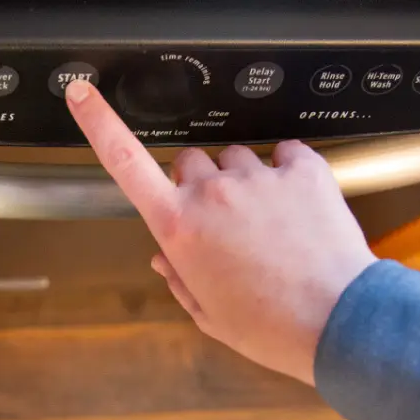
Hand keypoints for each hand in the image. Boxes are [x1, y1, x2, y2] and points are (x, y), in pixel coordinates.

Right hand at [65, 80, 377, 384]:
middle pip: (189, 160)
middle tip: (224, 216)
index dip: (99, 123)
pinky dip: (286, 171)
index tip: (83, 95)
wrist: (336, 322)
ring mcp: (257, 176)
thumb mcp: (208, 311)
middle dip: (199, 182)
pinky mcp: (302, 169)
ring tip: (269, 219)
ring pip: (236, 156)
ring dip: (244, 179)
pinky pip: (284, 151)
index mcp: (178, 226)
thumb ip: (178, 276)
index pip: (125, 161)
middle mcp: (211, 192)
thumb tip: (164, 257)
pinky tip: (295, 205)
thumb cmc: (269, 324)